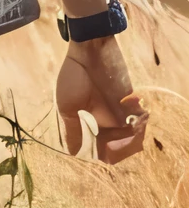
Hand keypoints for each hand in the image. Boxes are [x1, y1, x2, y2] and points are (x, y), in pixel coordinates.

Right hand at [56, 36, 147, 163]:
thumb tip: (73, 153)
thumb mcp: (67, 108)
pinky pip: (139, 118)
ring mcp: (118, 112)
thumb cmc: (74, 78)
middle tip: (126, 140)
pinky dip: (140, 120)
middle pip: (117, 147)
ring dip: (135, 136)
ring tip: (136, 125)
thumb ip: (73, 131)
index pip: (99, 151)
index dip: (104, 156)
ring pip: (131, 136)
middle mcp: (103, 122)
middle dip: (123, 149)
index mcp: (86, 126)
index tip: (106, 153)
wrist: (89, 51)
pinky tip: (137, 113)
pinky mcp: (130, 99)